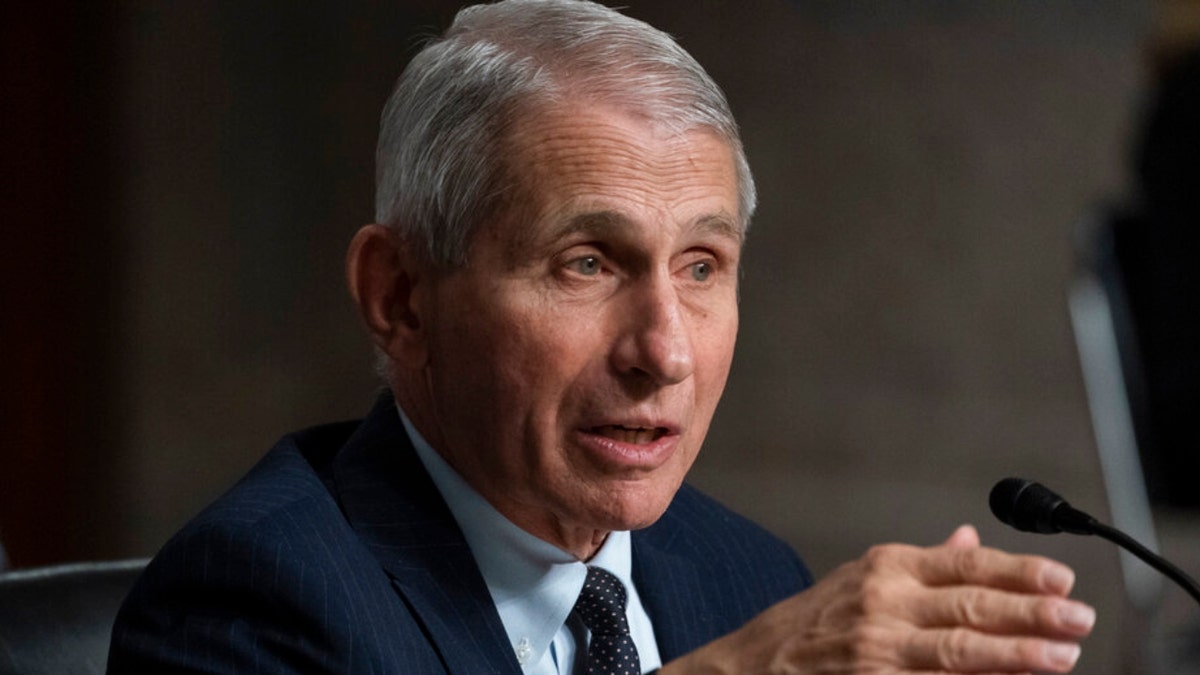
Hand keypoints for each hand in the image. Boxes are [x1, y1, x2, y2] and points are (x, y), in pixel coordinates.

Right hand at [659, 525, 1094, 672]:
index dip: (1017, 571)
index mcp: (886, 566)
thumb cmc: (811, 623)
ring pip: (959, 649)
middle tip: (1078, 617)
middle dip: (1031, 612)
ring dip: (1015, 653)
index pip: (964, 564)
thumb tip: (971, 540)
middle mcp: (882, 602)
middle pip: (970, 605)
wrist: (755, 665)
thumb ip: (922, 564)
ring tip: (1060, 655)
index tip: (1062, 578)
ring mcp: (877, 648)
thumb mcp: (863, 576)